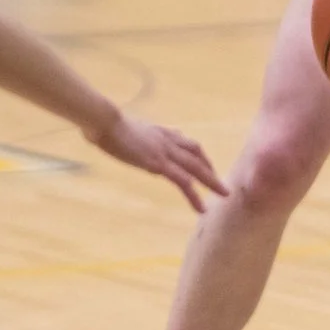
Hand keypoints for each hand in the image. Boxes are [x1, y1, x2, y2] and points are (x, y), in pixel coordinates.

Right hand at [93, 110, 226, 212]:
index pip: (188, 144)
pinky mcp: (159, 164)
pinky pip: (183, 181)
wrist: (106, 121)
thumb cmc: (111, 125)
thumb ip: (146, 133)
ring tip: (224, 195)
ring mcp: (166, 152)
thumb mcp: (133, 128)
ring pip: (196, 168)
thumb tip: (155, 133)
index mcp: (162, 133)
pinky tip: (201, 208)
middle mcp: (169, 141)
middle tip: (222, 185)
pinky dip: (194, 195)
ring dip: (212, 182)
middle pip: (197, 155)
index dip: (200, 156)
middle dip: (210, 170)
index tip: (206, 166)